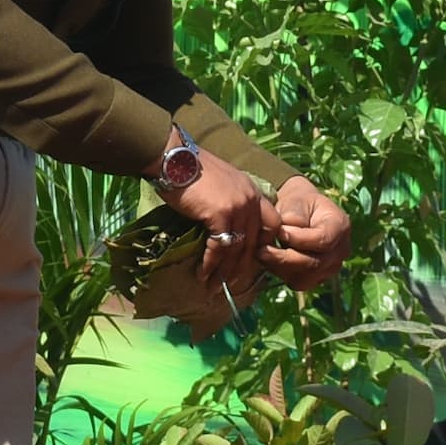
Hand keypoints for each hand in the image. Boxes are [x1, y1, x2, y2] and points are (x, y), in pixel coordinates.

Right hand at [162, 146, 268, 305]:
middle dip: (242, 268)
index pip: (272, 225)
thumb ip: (229, 202)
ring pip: (237, 249)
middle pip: (254, 243)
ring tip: (214, 287)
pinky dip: (211, 264)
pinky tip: (203, 274)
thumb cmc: (190, 170)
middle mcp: (251, 200)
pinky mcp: (221, 214)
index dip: (263, 246)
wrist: (174, 157)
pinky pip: (220, 247)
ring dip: (225, 272)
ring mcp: (238, 207)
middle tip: (232, 285)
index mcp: (254, 192)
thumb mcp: (221, 183)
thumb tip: (223, 227)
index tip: (250, 262)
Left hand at [262, 179, 353, 286]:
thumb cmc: (297, 202)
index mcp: (340, 225)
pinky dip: (282, 274)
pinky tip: (270, 261)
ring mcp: (331, 267)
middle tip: (261, 250)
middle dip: (285, 258)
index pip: (323, 240)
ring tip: (263, 254)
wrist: (299, 211)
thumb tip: (284, 232)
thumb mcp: (296, 198)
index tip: (279, 232)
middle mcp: (341, 250)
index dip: (299, 239)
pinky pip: (300, 283)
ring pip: (306, 277)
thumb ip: (293, 214)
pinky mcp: (318, 278)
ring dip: (281, 268)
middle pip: (315, 263)